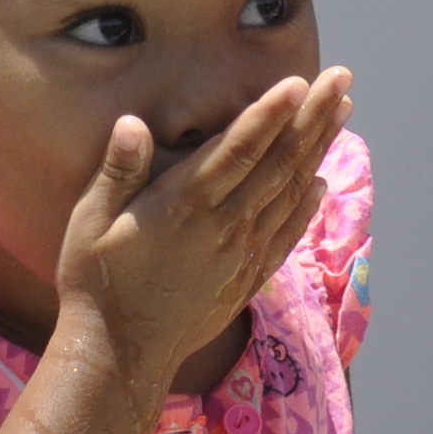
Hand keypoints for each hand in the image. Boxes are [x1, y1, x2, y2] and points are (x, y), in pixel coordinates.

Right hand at [51, 69, 353, 392]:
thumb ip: (117, 172)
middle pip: (277, 162)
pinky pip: (286, 234)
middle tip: (341, 77)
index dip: (269, 114)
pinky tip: (321, 182)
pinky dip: (307, 205)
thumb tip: (133, 123)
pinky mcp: (246, 279)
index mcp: (183, 206)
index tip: (298, 82)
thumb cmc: (97, 284)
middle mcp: (223, 227)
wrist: (120, 356)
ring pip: (290, 192)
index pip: (236, 150)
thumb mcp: (90, 224)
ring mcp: (240, 254)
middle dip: (311, 116)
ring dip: (318, 148)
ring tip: (343, 111)